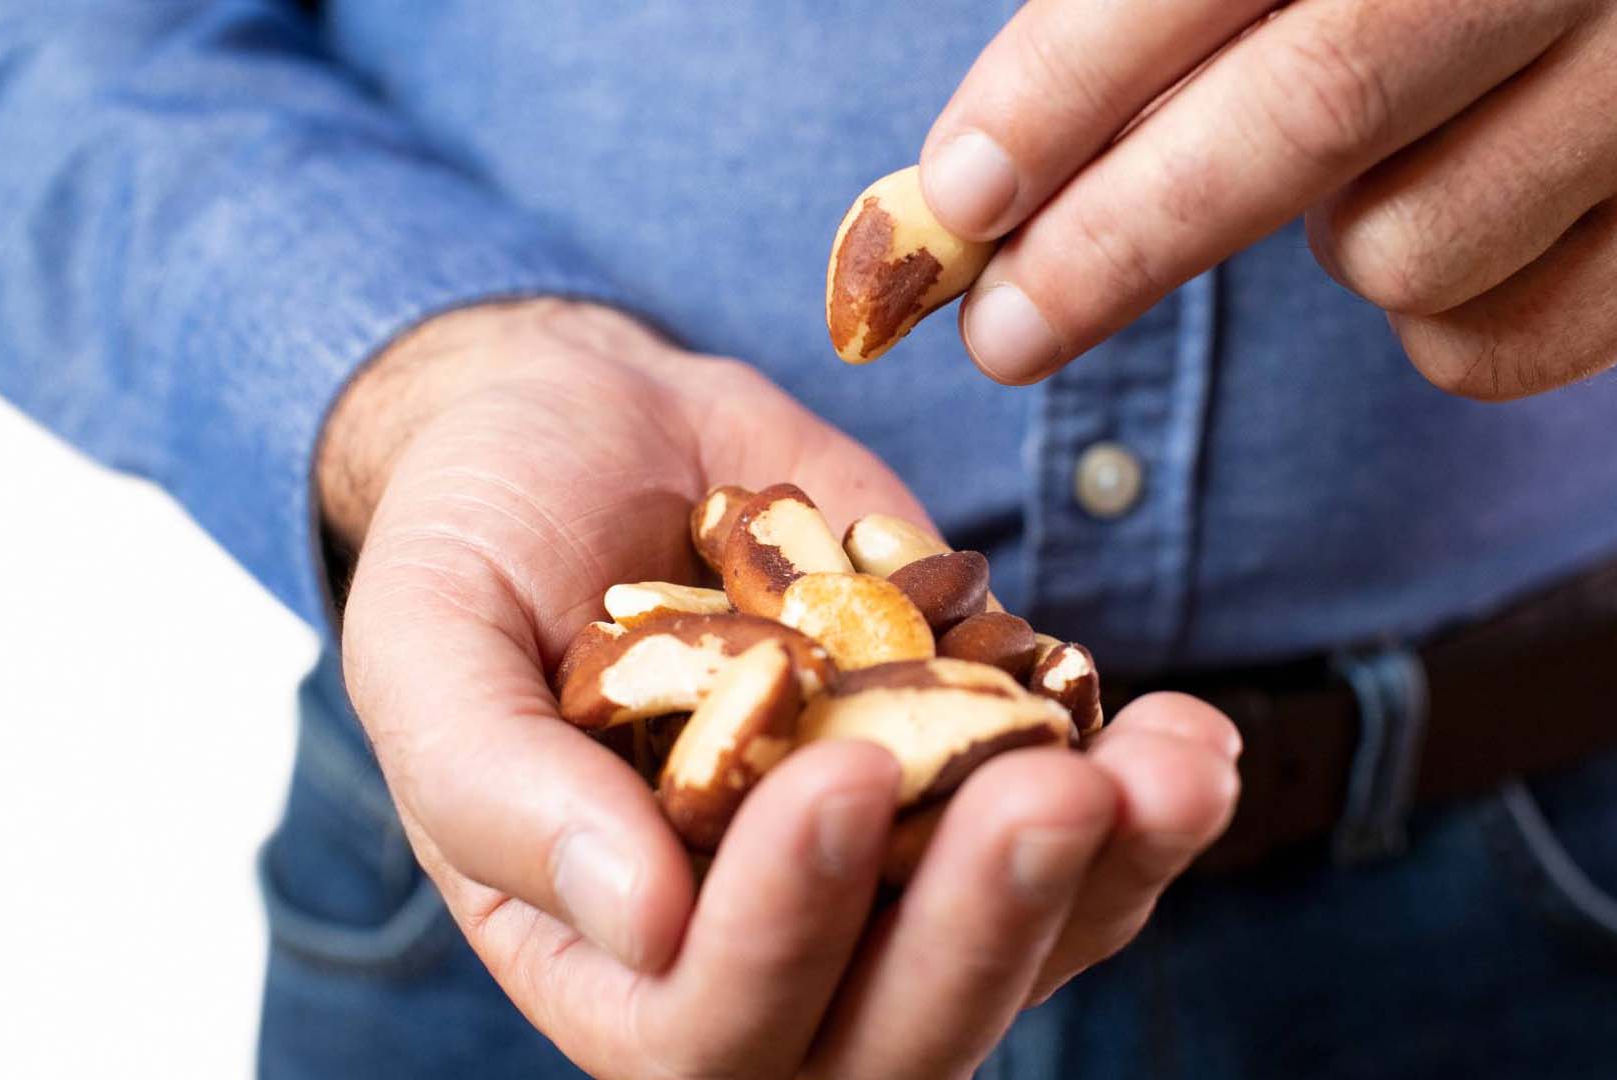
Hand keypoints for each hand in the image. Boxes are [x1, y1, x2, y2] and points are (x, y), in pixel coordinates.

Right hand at [319, 299, 1240, 1077]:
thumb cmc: (483, 531)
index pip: (704, 1025)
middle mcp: (757, 945)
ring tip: (1173, 768)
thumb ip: (494, 789)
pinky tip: (1186, 736)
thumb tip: (636, 920)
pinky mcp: (969, 788)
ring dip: (1105, 877)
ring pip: (1015, 954)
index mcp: (605, 950)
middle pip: (891, 1032)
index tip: (835, 768)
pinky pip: (1083, 851)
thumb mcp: (431, 638)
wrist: (600, 426)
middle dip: (981, 925)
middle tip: (1054, 796)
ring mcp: (882, 877)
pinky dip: (1146, 809)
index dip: (778, 933)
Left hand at [923, 0, 1616, 398]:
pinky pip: (1481, 348)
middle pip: (1310, 113)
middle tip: (1004, 334)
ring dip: (1337, 252)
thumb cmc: (1406, 7)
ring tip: (1384, 179)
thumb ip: (1140, 46)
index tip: (958, 194)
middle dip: (1119, 241)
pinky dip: (1431, 326)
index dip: (1066, 84)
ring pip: (1398, 252)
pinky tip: (1475, 232)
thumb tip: (962, 198)